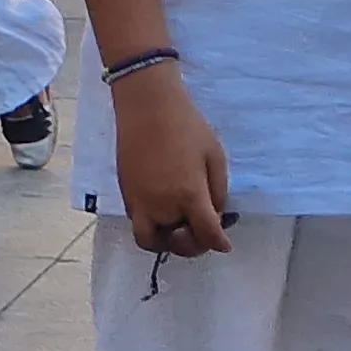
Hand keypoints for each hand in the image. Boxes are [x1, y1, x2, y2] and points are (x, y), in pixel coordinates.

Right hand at [108, 67, 233, 255]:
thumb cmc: (187, 125)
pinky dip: (152, 224)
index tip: (224, 245)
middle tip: (200, 233)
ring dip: (166, 241)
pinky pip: (138, 222)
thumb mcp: (215, 156)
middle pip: (177, 244)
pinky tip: (163, 208)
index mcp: (189, 196)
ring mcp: (139, 201)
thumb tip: (215, 214)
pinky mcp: (125, 193)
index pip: (206, 235)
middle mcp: (162, 206)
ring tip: (176, 227)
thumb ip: (218, 191)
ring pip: (149, 240)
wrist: (147, 105)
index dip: (219, 243)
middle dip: (192, 246)